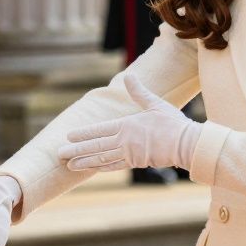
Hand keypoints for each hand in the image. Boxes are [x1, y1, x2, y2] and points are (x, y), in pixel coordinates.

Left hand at [57, 74, 199, 171]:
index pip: (99, 130)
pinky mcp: (136, 163)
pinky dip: (101, 168)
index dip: (83, 133)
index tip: (68, 136)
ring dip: (84, 161)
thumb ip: (139, 92)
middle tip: (59, 154)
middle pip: (96, 146)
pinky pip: (114, 166)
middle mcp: (124, 141)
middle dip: (76, 150)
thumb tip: (129, 76)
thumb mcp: (155, 103)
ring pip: (101, 159)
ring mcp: (129, 154)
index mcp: (127, 125)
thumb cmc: (172, 123)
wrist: (187, 144)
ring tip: (69, 165)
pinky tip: (91, 168)